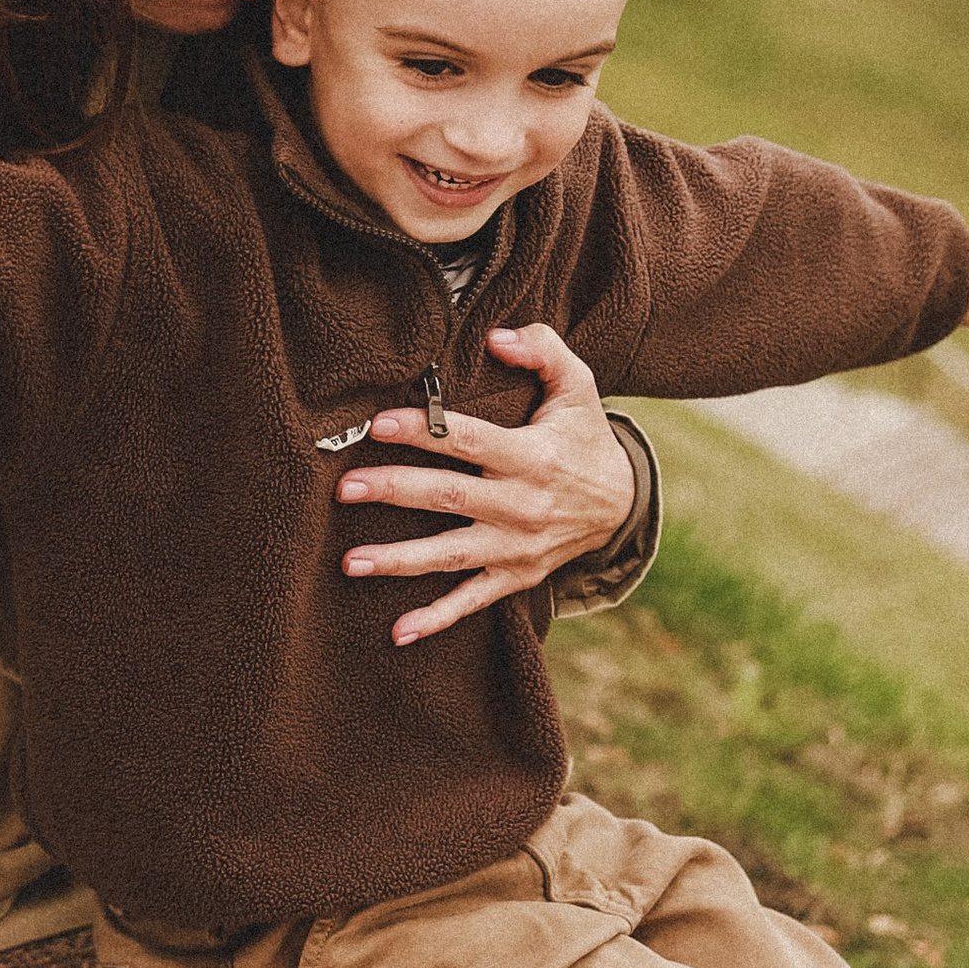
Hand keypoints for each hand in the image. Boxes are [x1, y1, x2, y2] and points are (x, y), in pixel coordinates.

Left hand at [336, 325, 636, 647]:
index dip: (423, 431)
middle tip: (344, 488)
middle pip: (450, 497)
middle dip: (395, 491)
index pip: (468, 440)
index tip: (377, 424)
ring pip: (452, 555)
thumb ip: (542, 350)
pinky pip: (473, 601)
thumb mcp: (578, 386)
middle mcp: (523, 505)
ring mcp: (518, 547)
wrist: (624, 504)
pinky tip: (398, 631)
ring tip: (350, 562)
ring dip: (401, 561)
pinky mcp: (516, 577)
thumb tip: (498, 336)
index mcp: (532, 455)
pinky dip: (437, 618)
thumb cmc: (585, 437)